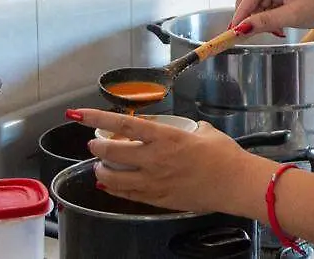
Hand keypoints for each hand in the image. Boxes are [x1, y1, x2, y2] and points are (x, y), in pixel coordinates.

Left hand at [73, 109, 251, 213]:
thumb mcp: (203, 131)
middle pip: (111, 152)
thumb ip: (184, 129)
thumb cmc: (224, 154)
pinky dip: (115, 189)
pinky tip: (111, 186)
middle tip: (95, 144)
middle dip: (97, 147)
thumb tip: (179, 129)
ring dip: (102, 171)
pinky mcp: (158, 199)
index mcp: (164, 137)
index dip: (96, 117)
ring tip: (101, 167)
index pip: (122, 124)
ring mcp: (154, 182)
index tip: (78, 114)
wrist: (236, 183)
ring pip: (114, 178)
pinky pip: (128, 195)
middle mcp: (154, 159)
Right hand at [231, 0, 313, 34]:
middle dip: (247, 13)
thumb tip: (242, 28)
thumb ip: (266, 21)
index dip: (242, 10)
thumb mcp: (293, 16)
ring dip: (257, 17)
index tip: (234, 27)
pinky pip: (264, 6)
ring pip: (256, 1)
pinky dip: (265, 19)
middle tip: (242, 31)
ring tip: (269, 31)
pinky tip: (275, 29)